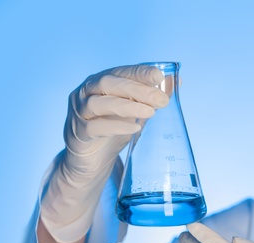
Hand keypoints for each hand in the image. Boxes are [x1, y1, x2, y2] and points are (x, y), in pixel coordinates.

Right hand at [40, 65, 168, 242]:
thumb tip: (176, 82)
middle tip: (161, 100)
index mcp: (100, 82)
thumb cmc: (113, 129)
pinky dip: (116, 126)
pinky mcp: (78, 134)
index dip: (139, 72)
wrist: (92, 159)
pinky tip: (135, 128)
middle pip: (108, 83)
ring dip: (127, 105)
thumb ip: (151, 97)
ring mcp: (79, 113)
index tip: (159, 76)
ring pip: (98, 103)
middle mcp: (86, 92)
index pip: (120, 71)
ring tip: (151, 112)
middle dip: (137, 89)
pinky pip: (94, 127)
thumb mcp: (135, 111)